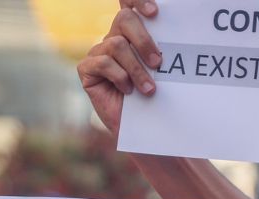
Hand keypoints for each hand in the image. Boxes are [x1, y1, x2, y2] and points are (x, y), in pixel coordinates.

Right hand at [77, 0, 162, 133]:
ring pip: (117, 45)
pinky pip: (103, 63)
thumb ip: (158, 50)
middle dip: (144, 40)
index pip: (130, 4)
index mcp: (132, 33)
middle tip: (158, 63)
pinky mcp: (86, 68)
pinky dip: (120, 77)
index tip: (155, 12)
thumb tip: (172, 38)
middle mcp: (113, 38)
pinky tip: (128, 91)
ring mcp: (98, 52)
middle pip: (124, 19)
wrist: (137, 126)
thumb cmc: (150, 97)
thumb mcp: (159, 71)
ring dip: (137, 69)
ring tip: (149, 89)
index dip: (138, 0)